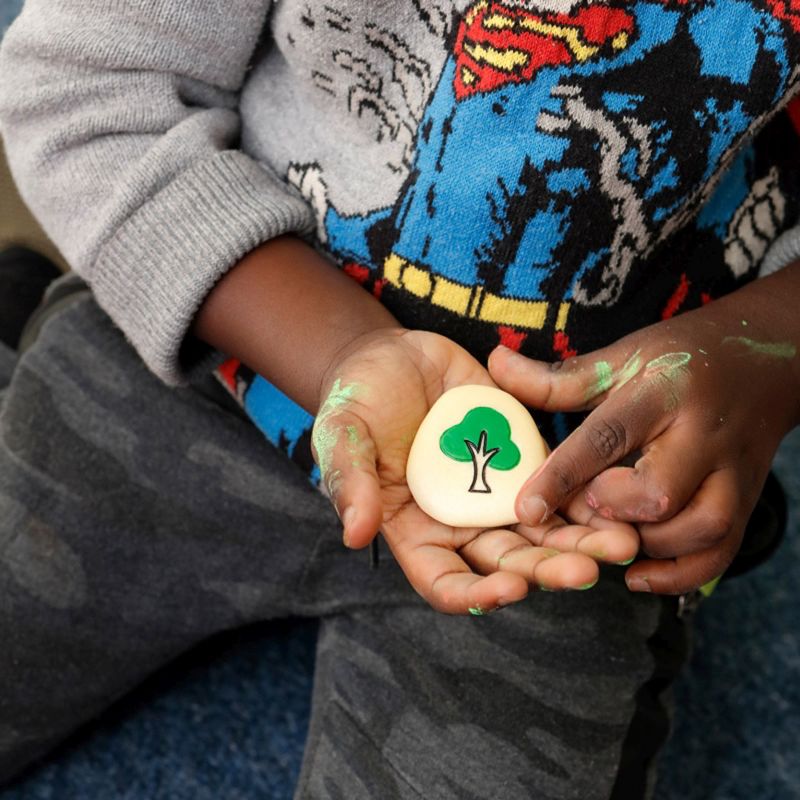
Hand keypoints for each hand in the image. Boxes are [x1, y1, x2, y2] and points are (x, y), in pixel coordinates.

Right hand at [313, 328, 637, 613]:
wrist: (392, 356)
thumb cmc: (355, 399)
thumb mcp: (341, 433)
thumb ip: (350, 480)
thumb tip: (354, 534)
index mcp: (416, 530)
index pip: (446, 580)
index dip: (478, 593)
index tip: (511, 588)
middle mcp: (461, 521)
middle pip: (508, 561)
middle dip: (546, 568)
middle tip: (586, 571)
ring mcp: (495, 489)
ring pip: (543, 529)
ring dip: (581, 541)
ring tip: (622, 543)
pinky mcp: (522, 455)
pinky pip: (559, 480)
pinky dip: (587, 495)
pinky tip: (618, 498)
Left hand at [488, 282, 799, 594]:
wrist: (766, 357)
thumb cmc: (680, 357)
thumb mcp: (620, 357)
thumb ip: (556, 377)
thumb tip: (494, 363)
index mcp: (661, 393)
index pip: (607, 437)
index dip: (562, 475)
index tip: (524, 508)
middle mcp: (701, 435)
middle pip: (661, 492)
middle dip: (614, 510)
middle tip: (589, 505)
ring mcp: (732, 471)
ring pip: (701, 529)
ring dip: (647, 546)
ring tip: (612, 539)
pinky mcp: (748, 499)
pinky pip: (722, 553)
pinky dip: (681, 575)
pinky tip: (638, 575)